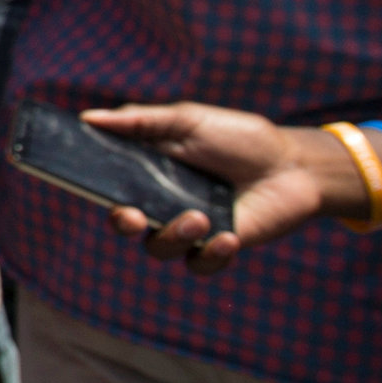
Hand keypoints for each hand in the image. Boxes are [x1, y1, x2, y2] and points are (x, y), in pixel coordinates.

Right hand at [75, 103, 344, 273]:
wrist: (293, 165)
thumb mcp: (188, 120)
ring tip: (201, 219)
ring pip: (159, 248)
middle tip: (135, 217)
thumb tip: (88, 117)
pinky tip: (227, 236)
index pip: (110, 183)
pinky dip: (210, 255)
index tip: (91, 184)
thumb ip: (141, 120)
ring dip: (174, 236)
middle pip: (125, 223)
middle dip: (123, 222)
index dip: (94, 187)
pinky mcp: (216, 248)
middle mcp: (162, 203)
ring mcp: (188, 228)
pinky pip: (198, 265)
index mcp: (147, 171)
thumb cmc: (238, 138)